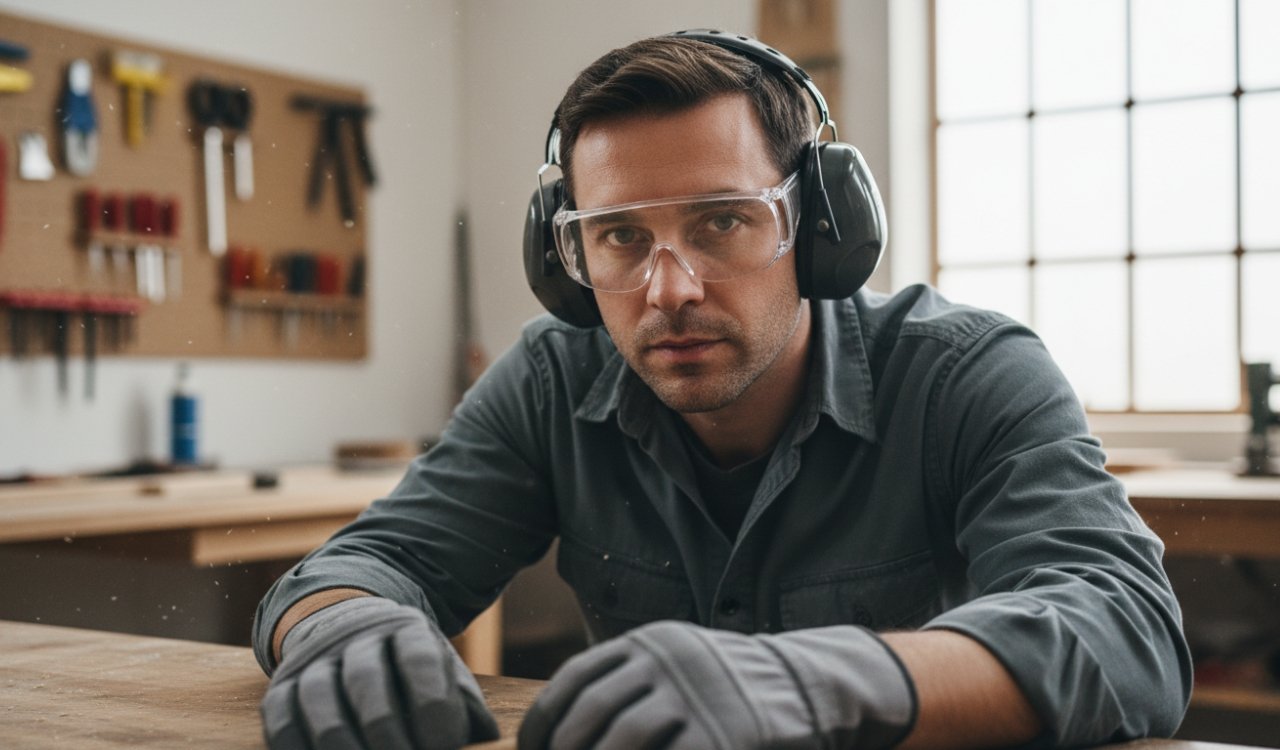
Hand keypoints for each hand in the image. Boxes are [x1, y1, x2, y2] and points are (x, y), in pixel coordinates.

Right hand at [260, 596, 499, 749]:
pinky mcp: (281, 685)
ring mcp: (316, 658)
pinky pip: (281, 718)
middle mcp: (358, 636)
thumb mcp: (444, 677)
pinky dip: (297, 749)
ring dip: (344, 744)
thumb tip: (487, 743)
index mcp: (408, 629)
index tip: (444, 747)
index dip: (433, 709)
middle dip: (388, 734)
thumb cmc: (412, 674)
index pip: (419, 661)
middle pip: (367, 680)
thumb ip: (465, 711)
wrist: (350, 634)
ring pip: (320, 697)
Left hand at [518, 620, 915, 749]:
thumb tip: (559, 731)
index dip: (544, 722)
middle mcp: (668, 661)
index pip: (576, 679)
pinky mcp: (723, 735)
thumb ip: (629, 686)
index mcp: (649, 642)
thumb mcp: (675, 668)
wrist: (807, 687)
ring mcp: (697, 697)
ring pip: (623, 739)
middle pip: (593, 712)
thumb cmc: (729, 688)